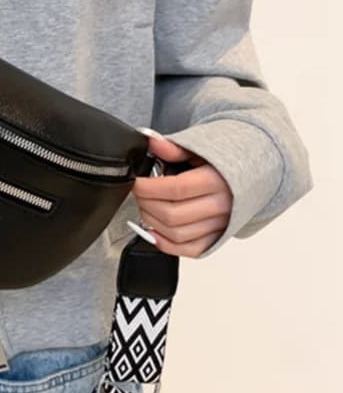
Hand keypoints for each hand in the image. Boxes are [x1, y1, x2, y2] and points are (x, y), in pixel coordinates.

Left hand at [130, 133, 232, 257]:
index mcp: (217, 180)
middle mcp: (221, 205)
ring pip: (177, 234)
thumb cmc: (225, 162)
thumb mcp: (201, 148)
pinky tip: (154, 232)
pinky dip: (167, 245)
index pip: (175, 189)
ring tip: (146, 208)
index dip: (148, 188)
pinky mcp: (217, 237)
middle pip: (172, 215)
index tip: (137, 183)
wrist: (254, 174)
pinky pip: (190, 249)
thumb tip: (152, 142)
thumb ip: (175, 148)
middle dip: (146, 204)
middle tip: (139, 194)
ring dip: (152, 223)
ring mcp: (220, 224)